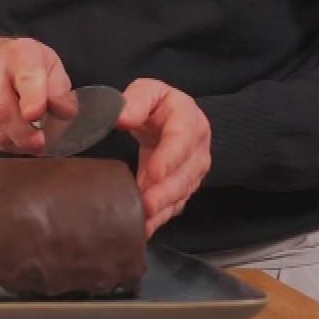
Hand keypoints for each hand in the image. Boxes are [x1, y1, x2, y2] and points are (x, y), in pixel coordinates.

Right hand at [0, 36, 77, 153]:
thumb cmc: (28, 63)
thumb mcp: (53, 67)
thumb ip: (61, 90)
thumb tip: (62, 112)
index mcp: (20, 53)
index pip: (26, 78)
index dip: (32, 100)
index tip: (36, 115)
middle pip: (2, 110)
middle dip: (24, 135)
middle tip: (40, 144)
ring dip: (15, 143)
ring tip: (31, 142)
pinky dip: (3, 142)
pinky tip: (15, 137)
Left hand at [114, 78, 210, 236]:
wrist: (171, 120)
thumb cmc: (158, 105)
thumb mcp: (148, 91)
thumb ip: (136, 100)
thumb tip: (121, 118)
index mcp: (189, 120)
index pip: (182, 139)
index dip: (170, 157)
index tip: (154, 172)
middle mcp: (197, 149)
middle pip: (184, 174)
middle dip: (165, 193)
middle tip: (145, 206)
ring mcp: (193, 172)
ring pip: (181, 194)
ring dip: (162, 209)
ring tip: (142, 221)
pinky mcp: (183, 188)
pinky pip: (174, 206)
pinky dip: (160, 218)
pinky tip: (145, 228)